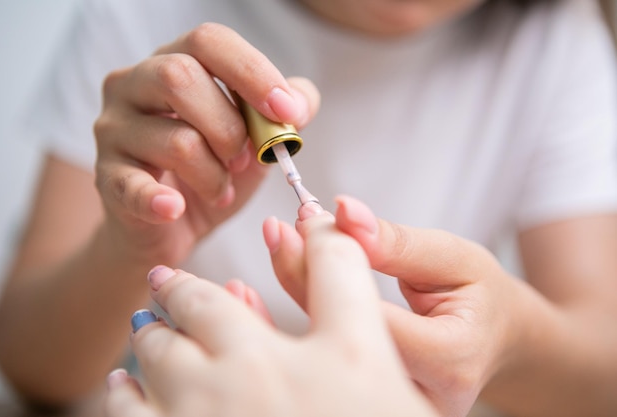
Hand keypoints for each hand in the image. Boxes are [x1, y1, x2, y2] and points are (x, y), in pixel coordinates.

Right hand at [93, 23, 318, 263]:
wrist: (171, 227)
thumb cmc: (212, 170)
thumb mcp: (254, 138)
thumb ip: (281, 113)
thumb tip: (298, 103)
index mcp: (174, 62)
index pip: (208, 41)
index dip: (252, 71)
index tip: (287, 110)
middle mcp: (133, 84)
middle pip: (180, 77)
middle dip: (229, 126)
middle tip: (244, 159)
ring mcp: (113, 129)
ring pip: (175, 140)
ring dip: (214, 174)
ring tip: (222, 190)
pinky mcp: (106, 177)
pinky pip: (134, 185)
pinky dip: (160, 200)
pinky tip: (174, 208)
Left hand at [104, 210, 437, 416]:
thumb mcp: (401, 399)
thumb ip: (380, 360)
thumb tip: (352, 338)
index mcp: (346, 353)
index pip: (335, 264)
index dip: (322, 237)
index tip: (303, 224)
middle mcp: (270, 370)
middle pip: (214, 301)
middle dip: (188, 286)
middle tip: (168, 279)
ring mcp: (210, 410)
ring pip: (160, 345)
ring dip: (153, 331)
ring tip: (145, 324)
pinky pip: (129, 408)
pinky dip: (125, 390)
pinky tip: (123, 385)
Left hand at [268, 196, 522, 416]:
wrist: (495, 340)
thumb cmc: (479, 295)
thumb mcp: (454, 258)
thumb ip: (397, 242)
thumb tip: (344, 212)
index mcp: (448, 359)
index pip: (368, 313)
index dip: (328, 262)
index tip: (305, 218)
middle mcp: (416, 396)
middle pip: (335, 340)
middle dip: (299, 276)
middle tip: (280, 232)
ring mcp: (388, 407)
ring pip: (318, 357)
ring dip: (288, 295)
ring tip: (276, 249)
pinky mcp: (365, 404)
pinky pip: (316, 366)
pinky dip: (286, 326)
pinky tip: (259, 296)